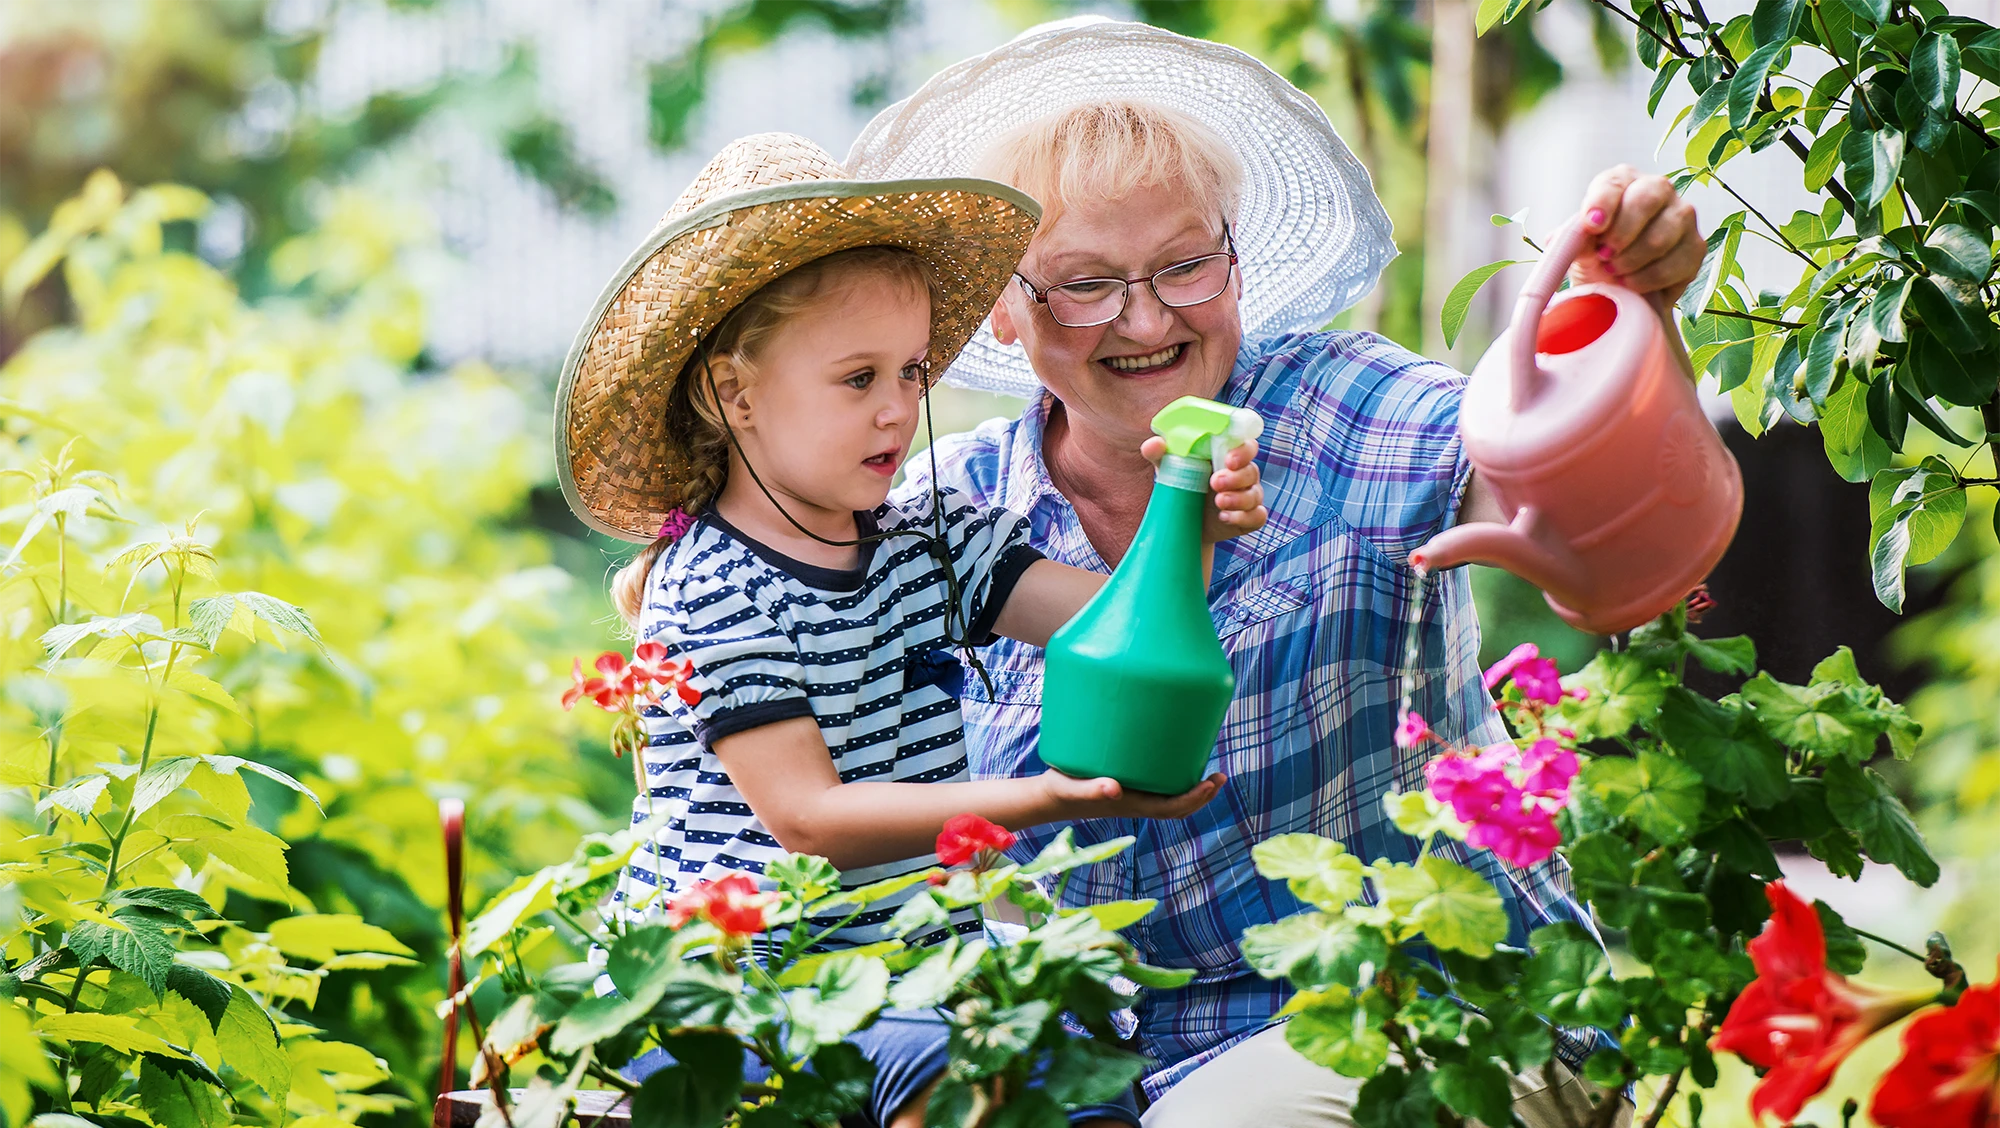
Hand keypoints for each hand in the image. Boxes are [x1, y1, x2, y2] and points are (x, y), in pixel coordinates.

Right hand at [1039, 768, 1225, 819]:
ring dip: (1193, 788)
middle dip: (1203, 795)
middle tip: (1220, 775)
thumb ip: (1092, 788)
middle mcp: (1139, 802)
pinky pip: (1158, 785)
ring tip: (1207, 769)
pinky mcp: (1127, 785)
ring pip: (1171, 797)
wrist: (1049, 796)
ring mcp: (1134, 795)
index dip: (1195, 799)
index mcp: (1133, 806)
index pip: (1173, 808)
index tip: (1211, 783)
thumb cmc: (1062, 791)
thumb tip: (1114, 788)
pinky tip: (1175, 756)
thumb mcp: (1074, 787)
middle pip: (1179, 806)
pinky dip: (1174, 777)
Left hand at [1141, 436, 1267, 543]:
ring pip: (1255, 494)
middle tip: (1215, 482)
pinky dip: (1243, 517)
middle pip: (1252, 470)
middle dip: (1236, 477)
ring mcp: (1248, 496)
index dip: (1243, 450)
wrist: (1182, 522)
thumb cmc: (1181, 484)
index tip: (1228, 459)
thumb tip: (1153, 445)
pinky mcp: (1248, 518)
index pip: (1246, 446)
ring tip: (1219, 502)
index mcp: (1228, 455)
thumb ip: (1160, 454)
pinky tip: (1225, 517)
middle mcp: (1243, 474)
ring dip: (1238, 498)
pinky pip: (1257, 516)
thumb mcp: (1169, 468)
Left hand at [1566, 164, 1703, 300]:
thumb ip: (1573, 239)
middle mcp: (1658, 189)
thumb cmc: (1596, 257)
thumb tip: (1565, 237)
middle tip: (1604, 257)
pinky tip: (1633, 284)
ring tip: (1615, 273)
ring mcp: (1682, 216)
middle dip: (1620, 235)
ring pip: (1661, 236)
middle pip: (1645, 201)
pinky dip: (1649, 280)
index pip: (1613, 184)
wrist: (1621, 289)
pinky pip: (1676, 264)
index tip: (1591, 226)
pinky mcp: (1696, 247)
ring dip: (1631, 262)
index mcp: (1622, 181)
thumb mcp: (1578, 247)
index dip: (1601, 204)